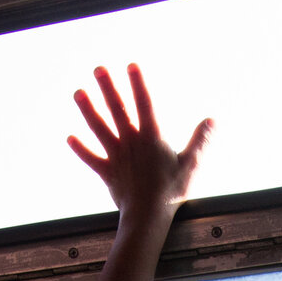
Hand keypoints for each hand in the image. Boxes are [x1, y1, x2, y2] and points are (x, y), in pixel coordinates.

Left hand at [68, 64, 212, 218]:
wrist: (148, 215)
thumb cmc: (172, 191)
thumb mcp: (191, 164)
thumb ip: (200, 140)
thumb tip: (212, 120)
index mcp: (151, 137)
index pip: (144, 104)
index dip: (138, 83)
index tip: (131, 65)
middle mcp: (131, 142)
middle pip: (117, 110)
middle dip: (107, 87)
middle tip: (98, 69)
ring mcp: (116, 157)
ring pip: (99, 128)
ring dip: (88, 110)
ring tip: (78, 93)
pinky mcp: (107, 173)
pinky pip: (91, 159)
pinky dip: (80, 149)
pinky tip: (70, 138)